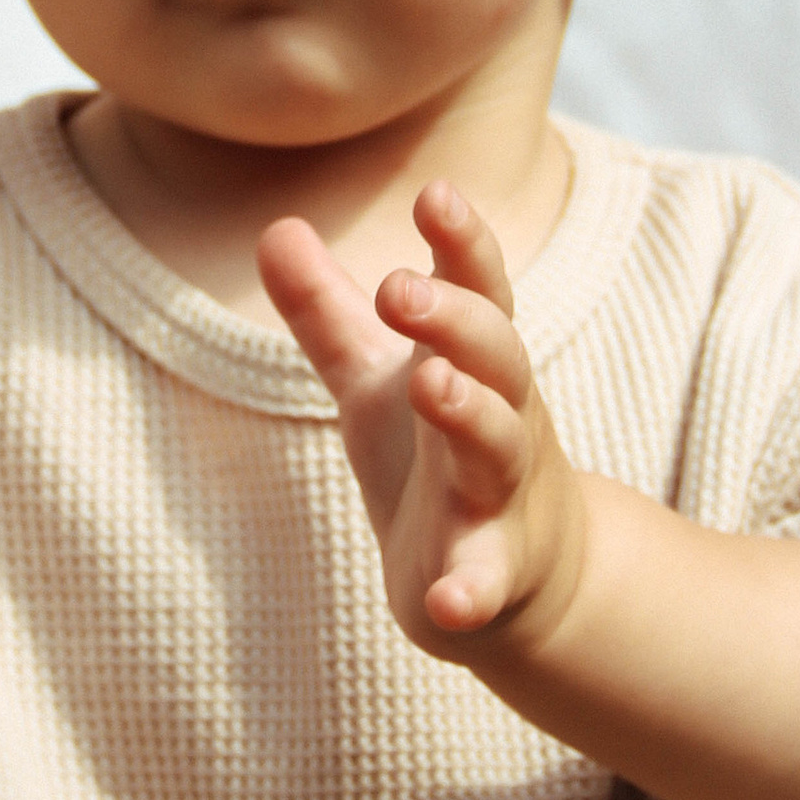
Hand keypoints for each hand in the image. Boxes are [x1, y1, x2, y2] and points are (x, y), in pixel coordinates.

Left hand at [260, 184, 591, 660]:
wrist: (523, 578)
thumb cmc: (438, 455)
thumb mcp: (373, 381)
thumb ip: (327, 313)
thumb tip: (275, 226)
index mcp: (474, 361)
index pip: (478, 288)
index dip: (461, 242)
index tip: (436, 193)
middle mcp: (502, 416)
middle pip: (497, 354)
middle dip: (455, 319)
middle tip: (400, 288)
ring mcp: (501, 494)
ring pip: (498, 447)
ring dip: (470, 414)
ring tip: (430, 385)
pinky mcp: (491, 571)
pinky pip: (489, 579)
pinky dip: (474, 589)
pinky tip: (450, 605)